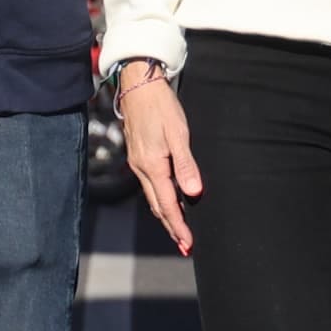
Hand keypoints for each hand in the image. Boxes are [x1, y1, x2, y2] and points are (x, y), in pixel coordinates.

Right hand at [119, 67, 200, 254]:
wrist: (139, 85)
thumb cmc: (161, 107)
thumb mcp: (178, 134)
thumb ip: (186, 165)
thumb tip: (193, 193)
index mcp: (153, 166)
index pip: (167, 205)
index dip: (178, 226)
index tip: (188, 244)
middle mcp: (142, 168)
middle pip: (157, 206)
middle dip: (172, 227)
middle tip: (185, 245)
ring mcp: (138, 162)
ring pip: (153, 197)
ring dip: (166, 215)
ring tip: (179, 230)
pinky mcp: (139, 155)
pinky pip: (150, 185)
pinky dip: (160, 199)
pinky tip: (168, 201)